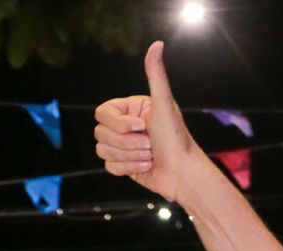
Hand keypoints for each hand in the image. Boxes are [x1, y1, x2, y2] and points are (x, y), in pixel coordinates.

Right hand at [94, 41, 209, 202]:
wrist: (183, 173)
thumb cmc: (176, 139)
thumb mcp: (165, 104)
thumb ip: (156, 75)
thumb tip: (157, 44)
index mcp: (132, 108)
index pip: (101, 113)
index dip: (119, 124)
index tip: (142, 127)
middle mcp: (126, 125)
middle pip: (100, 133)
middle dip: (127, 143)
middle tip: (150, 144)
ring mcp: (123, 145)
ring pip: (102, 150)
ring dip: (129, 156)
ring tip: (150, 155)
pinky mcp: (123, 164)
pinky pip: (109, 165)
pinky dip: (128, 168)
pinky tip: (146, 166)